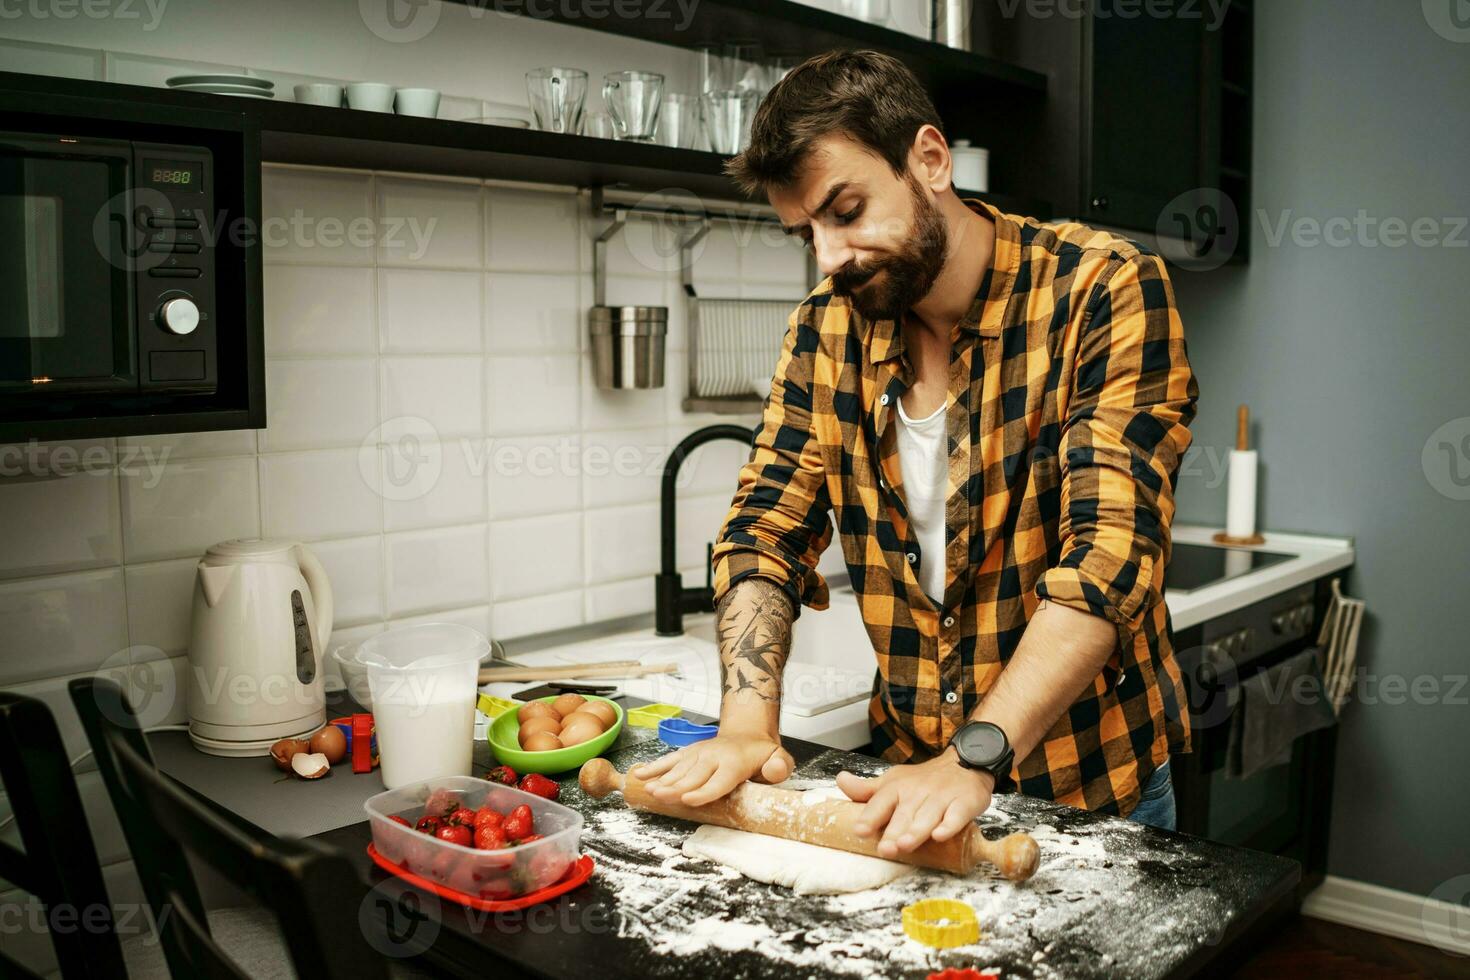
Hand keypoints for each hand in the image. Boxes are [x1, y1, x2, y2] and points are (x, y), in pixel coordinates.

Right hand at [629, 731, 794, 806]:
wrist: (748, 734)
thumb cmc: (761, 755)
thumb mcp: (778, 759)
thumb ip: (779, 766)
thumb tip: (775, 769)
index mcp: (734, 763)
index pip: (718, 781)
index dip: (703, 791)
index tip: (688, 799)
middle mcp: (712, 756)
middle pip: (692, 776)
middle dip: (675, 787)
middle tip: (659, 796)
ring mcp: (698, 753)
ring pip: (678, 768)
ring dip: (661, 779)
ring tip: (648, 789)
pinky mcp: (688, 753)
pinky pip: (669, 760)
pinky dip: (653, 767)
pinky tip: (639, 775)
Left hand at [837, 750, 994, 857]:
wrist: (965, 764)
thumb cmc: (924, 780)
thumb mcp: (893, 781)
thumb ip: (867, 789)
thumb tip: (840, 780)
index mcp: (896, 788)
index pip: (880, 802)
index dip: (870, 817)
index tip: (860, 831)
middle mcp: (917, 792)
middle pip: (903, 815)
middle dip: (894, 832)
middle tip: (885, 849)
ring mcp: (941, 798)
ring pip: (927, 816)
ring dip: (916, 831)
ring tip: (905, 845)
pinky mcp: (964, 803)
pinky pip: (956, 816)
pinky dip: (949, 826)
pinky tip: (940, 835)